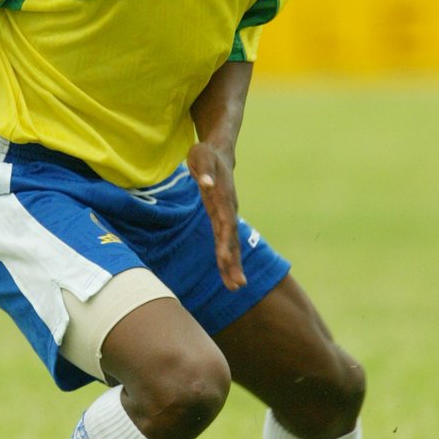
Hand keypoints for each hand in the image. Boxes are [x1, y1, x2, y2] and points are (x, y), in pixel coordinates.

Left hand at [186, 142, 245, 290]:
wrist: (219, 152)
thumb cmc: (206, 154)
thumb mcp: (201, 157)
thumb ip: (204, 170)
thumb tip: (206, 183)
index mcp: (224, 197)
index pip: (226, 222)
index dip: (226, 240)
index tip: (225, 258)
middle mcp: (229, 209)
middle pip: (233, 239)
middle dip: (234, 261)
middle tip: (237, 284)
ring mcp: (227, 215)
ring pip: (232, 243)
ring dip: (233, 265)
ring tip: (236, 286)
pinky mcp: (222, 218)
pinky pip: (225, 241)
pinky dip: (227, 258)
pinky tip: (227, 274)